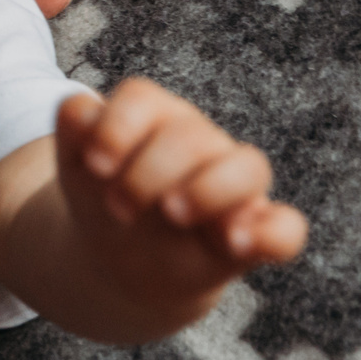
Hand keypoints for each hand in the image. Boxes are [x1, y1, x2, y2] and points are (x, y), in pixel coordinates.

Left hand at [58, 77, 306, 315]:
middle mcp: (200, 143)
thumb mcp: (76, 168)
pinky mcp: (255, 233)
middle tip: (118, 208)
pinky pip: (287, 228)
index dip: (117, 127)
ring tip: (171, 214)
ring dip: (209, 190)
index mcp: (153, 119)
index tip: (92, 165)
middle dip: (147, 173)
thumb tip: (82, 107)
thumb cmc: (102, 200)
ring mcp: (234, 187)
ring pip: (249, 166)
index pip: (143, 99)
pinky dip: (269, 233)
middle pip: (190, 134)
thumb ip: (74, 130)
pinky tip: (235, 242)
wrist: (119, 261)